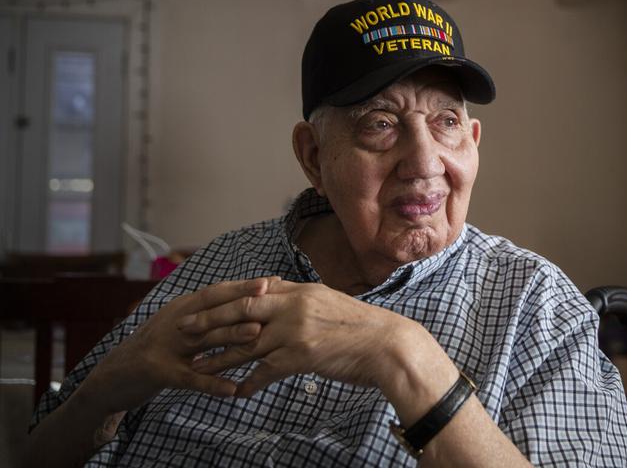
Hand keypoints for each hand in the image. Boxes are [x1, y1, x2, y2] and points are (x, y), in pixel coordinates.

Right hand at [78, 276, 280, 414]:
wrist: (112, 377)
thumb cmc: (156, 351)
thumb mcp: (180, 328)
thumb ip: (207, 318)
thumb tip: (243, 309)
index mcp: (182, 309)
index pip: (215, 293)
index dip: (242, 285)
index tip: (271, 280)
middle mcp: (175, 322)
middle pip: (212, 309)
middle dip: (241, 300)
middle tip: (269, 293)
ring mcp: (166, 347)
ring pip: (203, 339)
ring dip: (230, 335)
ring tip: (257, 332)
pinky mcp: (160, 374)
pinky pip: (190, 379)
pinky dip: (211, 384)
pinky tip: (232, 390)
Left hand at [180, 281, 422, 397]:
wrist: (387, 345)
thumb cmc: (361, 326)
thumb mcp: (328, 302)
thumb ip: (301, 298)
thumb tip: (280, 290)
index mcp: (299, 291)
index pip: (252, 291)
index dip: (223, 299)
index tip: (200, 304)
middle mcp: (293, 307)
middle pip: (239, 312)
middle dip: (208, 321)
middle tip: (183, 329)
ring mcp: (295, 331)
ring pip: (245, 345)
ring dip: (218, 357)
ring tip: (195, 366)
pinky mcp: (301, 356)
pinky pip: (265, 372)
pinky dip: (248, 383)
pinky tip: (234, 393)